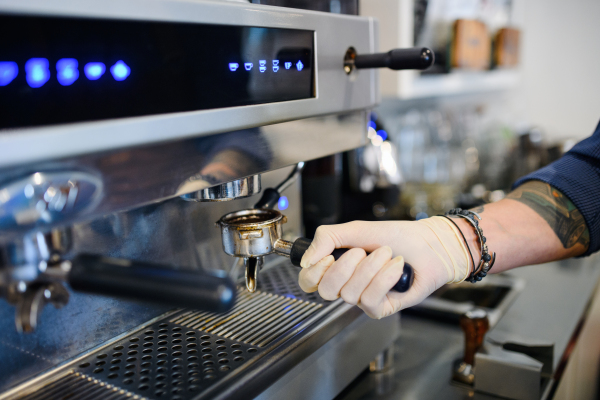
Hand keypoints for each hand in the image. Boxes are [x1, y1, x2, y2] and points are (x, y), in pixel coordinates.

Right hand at [298, 218, 469, 318]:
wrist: (427, 244)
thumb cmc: (395, 236)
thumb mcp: (354, 229)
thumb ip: (326, 238)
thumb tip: (306, 260)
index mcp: (336, 266)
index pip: (308, 281)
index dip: (315, 271)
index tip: (331, 256)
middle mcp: (346, 284)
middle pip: (326, 290)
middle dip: (346, 267)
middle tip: (362, 251)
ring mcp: (363, 298)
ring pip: (350, 294)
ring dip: (371, 268)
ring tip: (386, 255)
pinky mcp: (380, 308)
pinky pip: (370, 300)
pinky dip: (385, 278)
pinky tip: (396, 267)